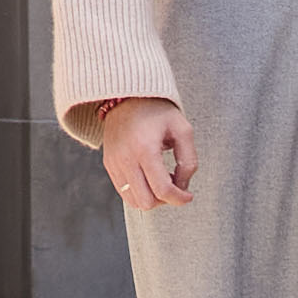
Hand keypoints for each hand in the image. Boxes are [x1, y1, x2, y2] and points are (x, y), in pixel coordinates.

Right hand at [94, 93, 197, 212]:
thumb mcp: (183, 129)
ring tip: (161, 180)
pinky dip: (139, 192)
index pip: (162, 190)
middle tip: (174, 184)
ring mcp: (114, 162)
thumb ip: (189, 160)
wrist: (127, 95)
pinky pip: (124, 192)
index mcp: (145, 148)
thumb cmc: (158, 110)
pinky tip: (148, 176)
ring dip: (151, 197)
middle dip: (165, 200)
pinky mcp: (109, 164)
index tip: (189, 195)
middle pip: (147, 202)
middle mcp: (126, 158)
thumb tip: (183, 186)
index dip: (180, 198)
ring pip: (134, 201)